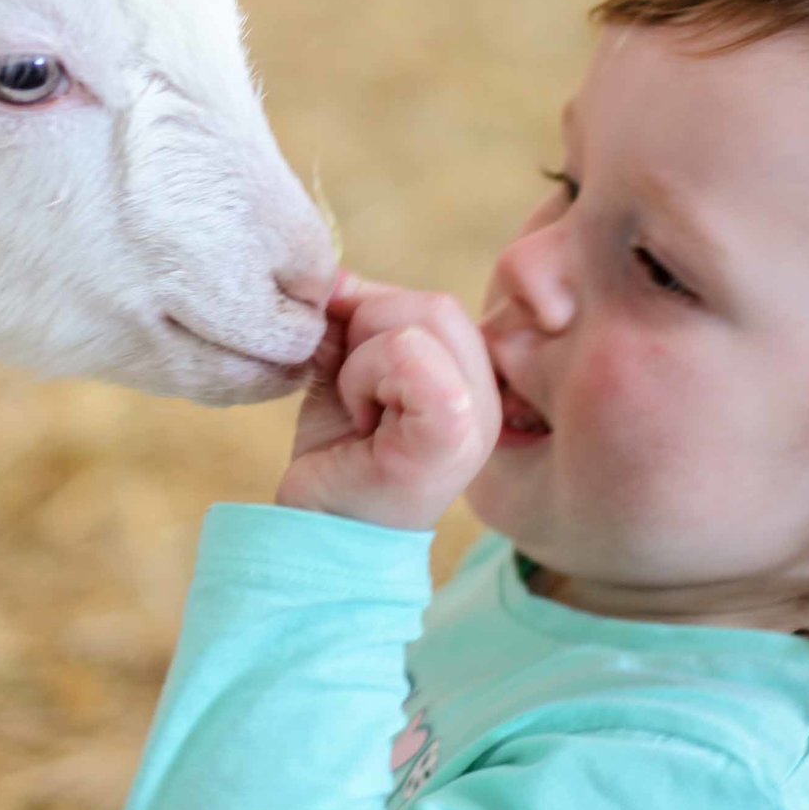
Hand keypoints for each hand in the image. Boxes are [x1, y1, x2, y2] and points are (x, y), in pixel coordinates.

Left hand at [275, 275, 500, 530]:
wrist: (319, 533)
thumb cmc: (338, 458)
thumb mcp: (346, 371)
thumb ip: (354, 319)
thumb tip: (332, 275)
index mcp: (472, 380)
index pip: (434, 305)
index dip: (373, 313)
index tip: (343, 362)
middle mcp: (489, 397)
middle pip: (430, 305)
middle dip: (366, 335)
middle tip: (351, 395)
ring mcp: (479, 417)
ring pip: (413, 325)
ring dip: (359, 363)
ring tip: (359, 411)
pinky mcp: (454, 431)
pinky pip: (404, 356)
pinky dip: (363, 380)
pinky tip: (361, 422)